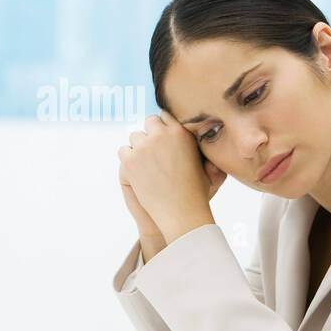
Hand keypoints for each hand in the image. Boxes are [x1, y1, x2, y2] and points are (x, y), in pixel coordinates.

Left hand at [117, 110, 225, 241]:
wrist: (182, 214)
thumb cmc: (196, 192)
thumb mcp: (207, 165)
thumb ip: (203, 147)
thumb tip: (207, 131)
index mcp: (181, 132)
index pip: (166, 115)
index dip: (164, 128)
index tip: (164, 139)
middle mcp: (162, 135)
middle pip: (149, 121)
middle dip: (151, 134)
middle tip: (154, 152)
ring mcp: (145, 146)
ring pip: (134, 136)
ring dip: (139, 147)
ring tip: (147, 165)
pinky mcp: (131, 160)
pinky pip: (123, 151)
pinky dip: (128, 160)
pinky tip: (138, 172)